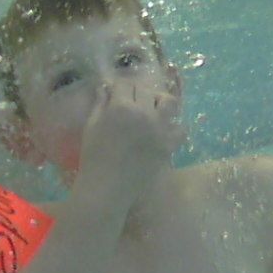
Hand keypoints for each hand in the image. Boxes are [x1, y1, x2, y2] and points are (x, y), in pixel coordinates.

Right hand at [77, 80, 185, 199]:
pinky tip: (165, 130)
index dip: (119, 88)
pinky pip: (181, 130)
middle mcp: (144, 113)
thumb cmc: (93, 157)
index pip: (124, 84)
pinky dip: (174, 127)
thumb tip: (105, 87)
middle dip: (137, 93)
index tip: (116, 94)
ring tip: (152, 111)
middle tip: (131, 103)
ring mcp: (159, 129)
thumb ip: (100, 104)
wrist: (108, 188)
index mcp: (121, 107)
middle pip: (146, 90)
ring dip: (160, 102)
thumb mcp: (92, 126)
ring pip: (169, 102)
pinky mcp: (168, 145)